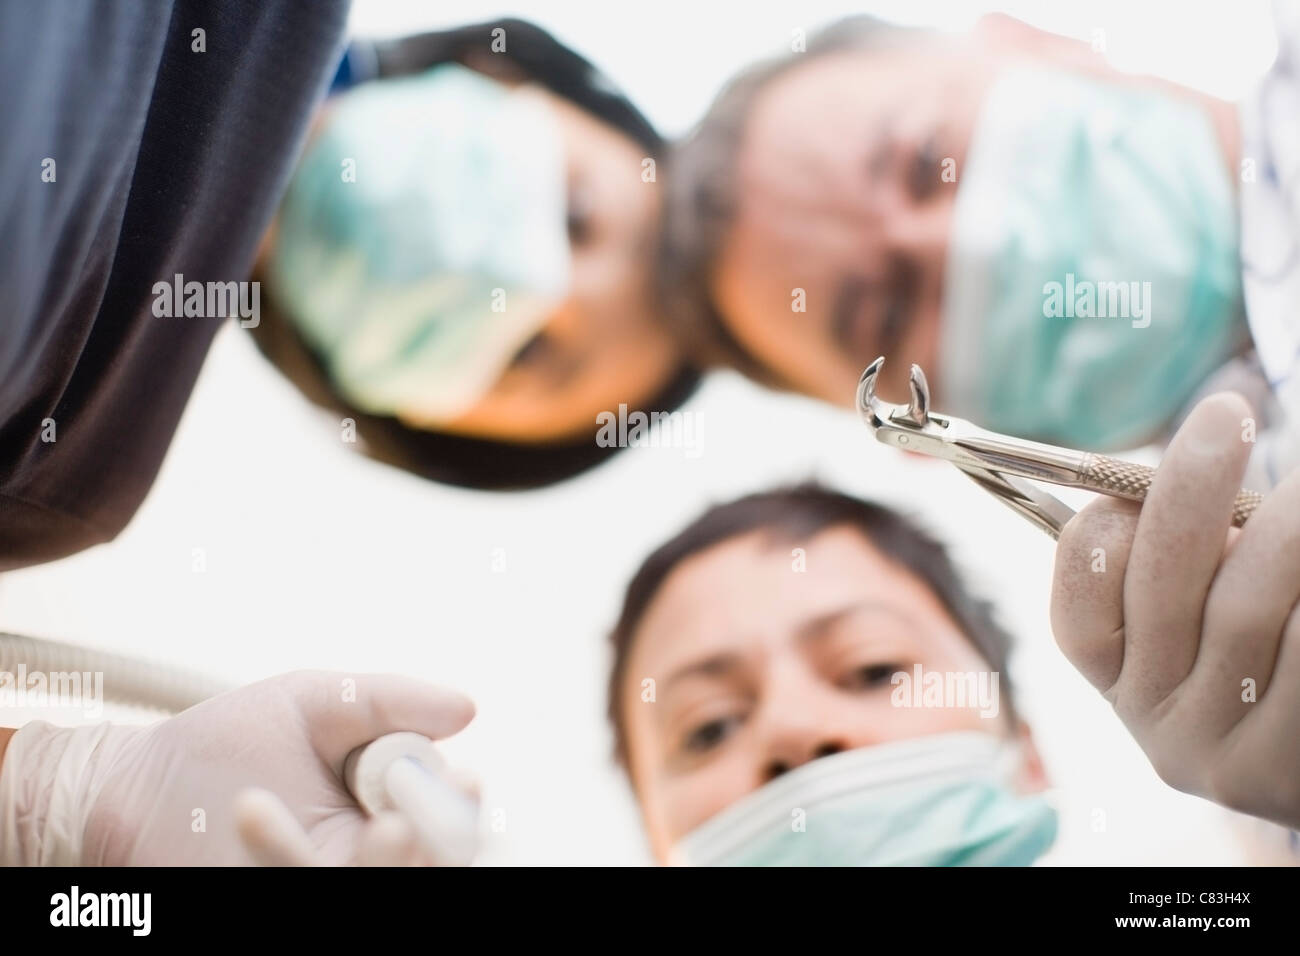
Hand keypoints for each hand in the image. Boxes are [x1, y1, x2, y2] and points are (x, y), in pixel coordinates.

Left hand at [0, 670, 474, 864]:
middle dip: (428, 849)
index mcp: (384, 811)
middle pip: (419, 866)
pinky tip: (254, 810)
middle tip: (409, 823)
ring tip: (372, 827)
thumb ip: (390, 702)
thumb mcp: (316, 703)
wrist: (135, 784)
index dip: (463, 811)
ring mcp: (309, 882)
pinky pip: (285, 884)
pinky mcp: (263, 894)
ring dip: (371, 864)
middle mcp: (356, 858)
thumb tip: (468, 710)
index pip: (447, 822)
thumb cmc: (231, 742)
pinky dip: (277, 853)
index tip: (466, 784)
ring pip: (359, 883)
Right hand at [1051, 393, 1299, 828]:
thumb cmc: (1277, 643)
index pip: (1078, 615)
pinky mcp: (1283, 767)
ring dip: (1277, 529)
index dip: (1094, 540)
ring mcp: (1225, 757)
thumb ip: (1184, 546)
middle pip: (1159, 593)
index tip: (1125, 479)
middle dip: (1186, 491)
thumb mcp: (1215, 599)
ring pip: (1239, 611)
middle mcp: (1161, 729)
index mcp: (1124, 682)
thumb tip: (1170, 453)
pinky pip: (1299, 650)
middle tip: (1225, 415)